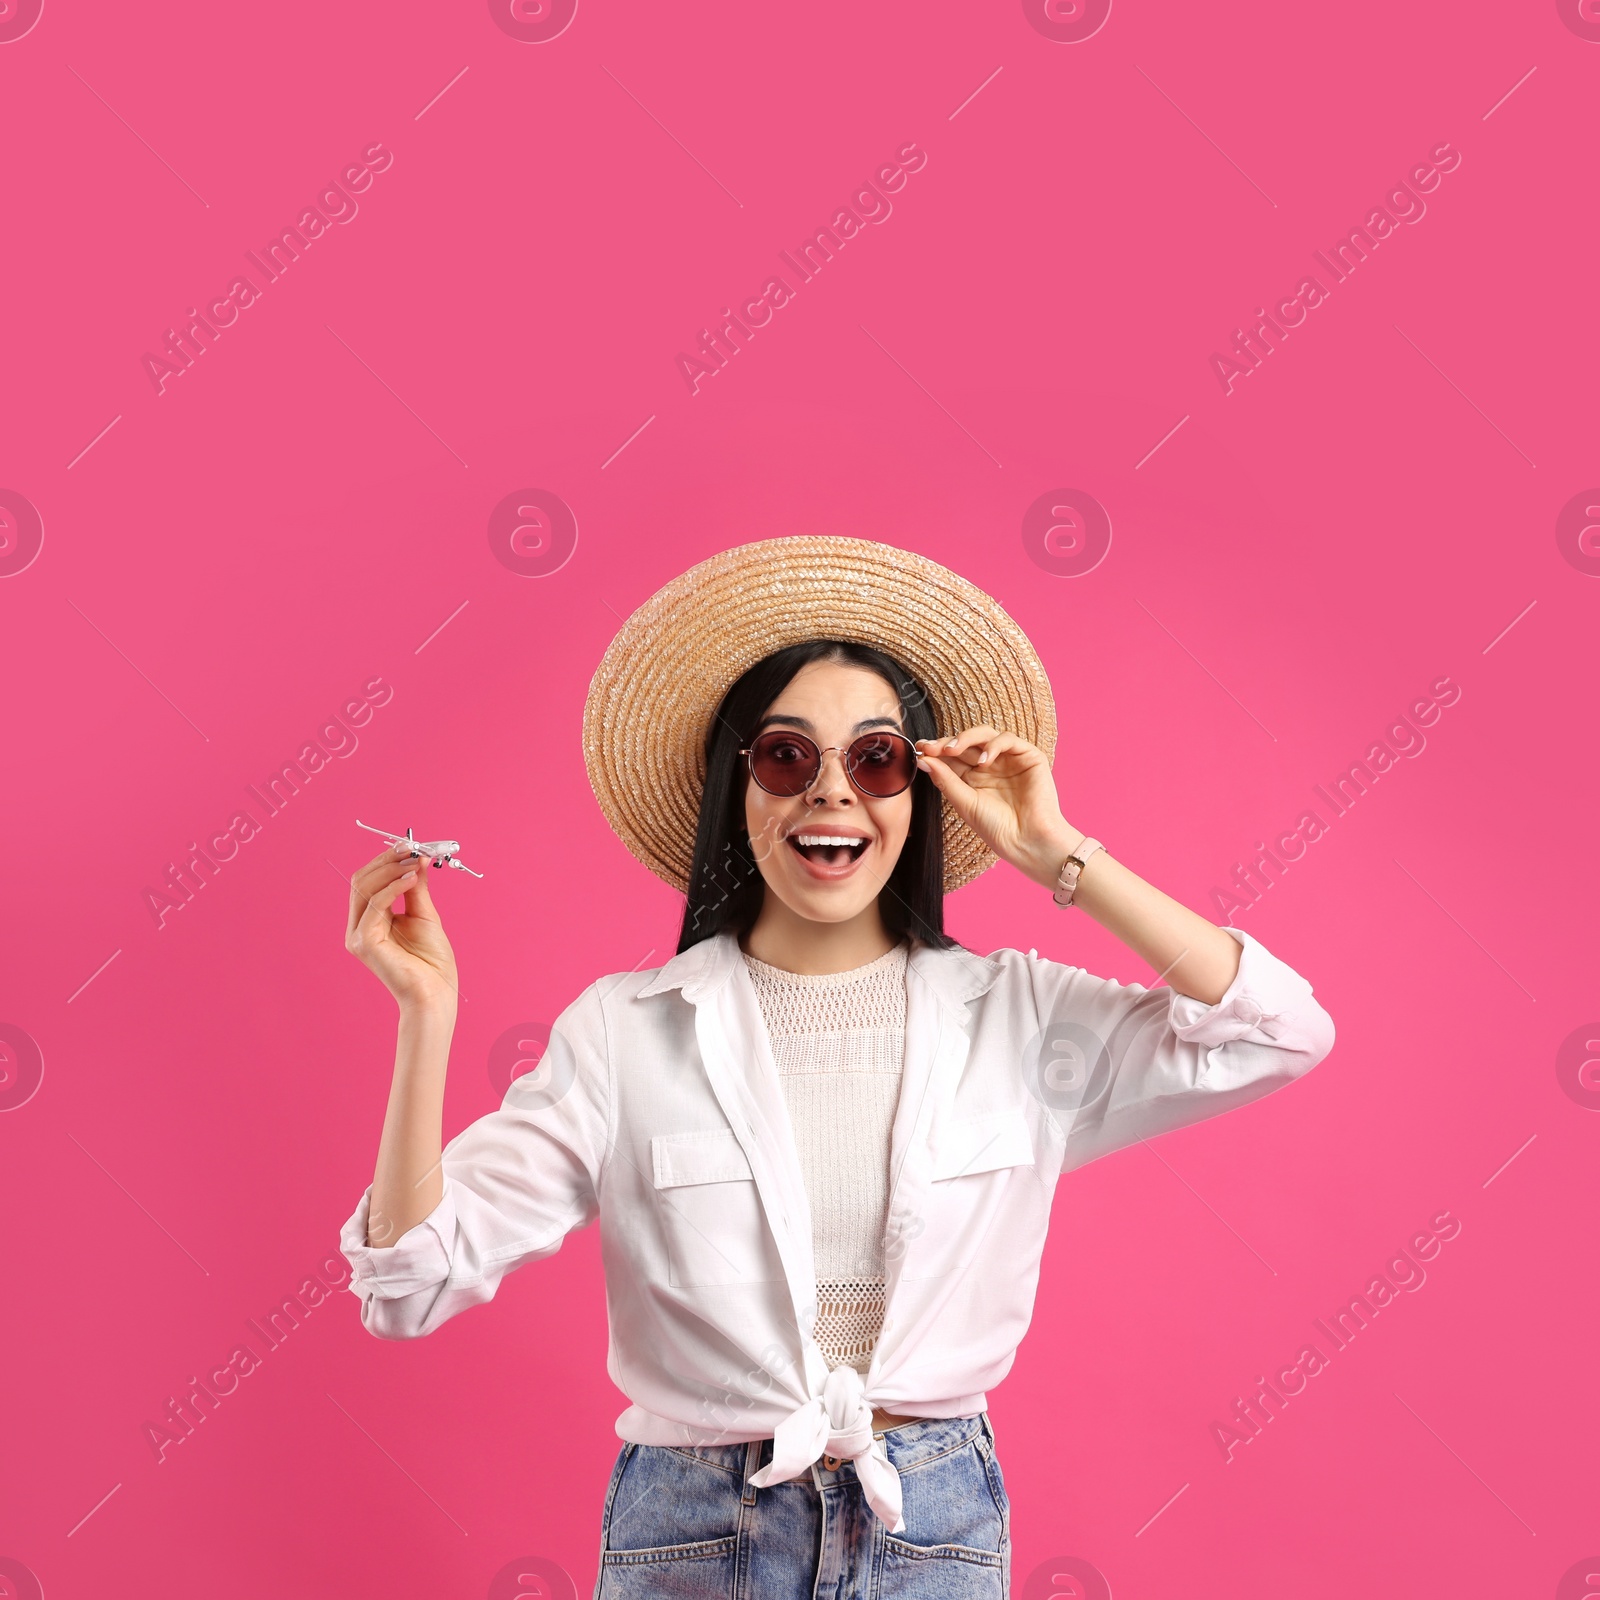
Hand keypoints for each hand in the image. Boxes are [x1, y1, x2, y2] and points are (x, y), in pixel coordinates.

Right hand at [345, 846, 460, 1012]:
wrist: (436, 993)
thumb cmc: (432, 961)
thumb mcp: (424, 915)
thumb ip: (416, 887)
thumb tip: (417, 858)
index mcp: (370, 921)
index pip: (368, 880)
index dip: (387, 859)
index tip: (410, 844)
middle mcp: (358, 927)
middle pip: (361, 880)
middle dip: (387, 860)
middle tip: (412, 848)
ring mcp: (358, 935)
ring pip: (364, 888)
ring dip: (392, 869)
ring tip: (416, 862)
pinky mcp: (364, 942)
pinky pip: (375, 904)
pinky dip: (394, 887)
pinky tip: (412, 879)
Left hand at [915, 726, 1080, 889]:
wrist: (1027, 841)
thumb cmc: (997, 828)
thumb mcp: (965, 803)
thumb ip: (945, 779)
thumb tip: (923, 759)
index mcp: (973, 777)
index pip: (952, 756)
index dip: (936, 750)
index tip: (920, 748)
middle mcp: (990, 766)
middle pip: (966, 743)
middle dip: (947, 742)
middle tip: (932, 747)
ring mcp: (1009, 759)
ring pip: (985, 734)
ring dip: (966, 738)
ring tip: (953, 749)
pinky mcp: (1029, 757)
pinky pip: (1008, 739)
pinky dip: (994, 745)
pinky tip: (984, 761)